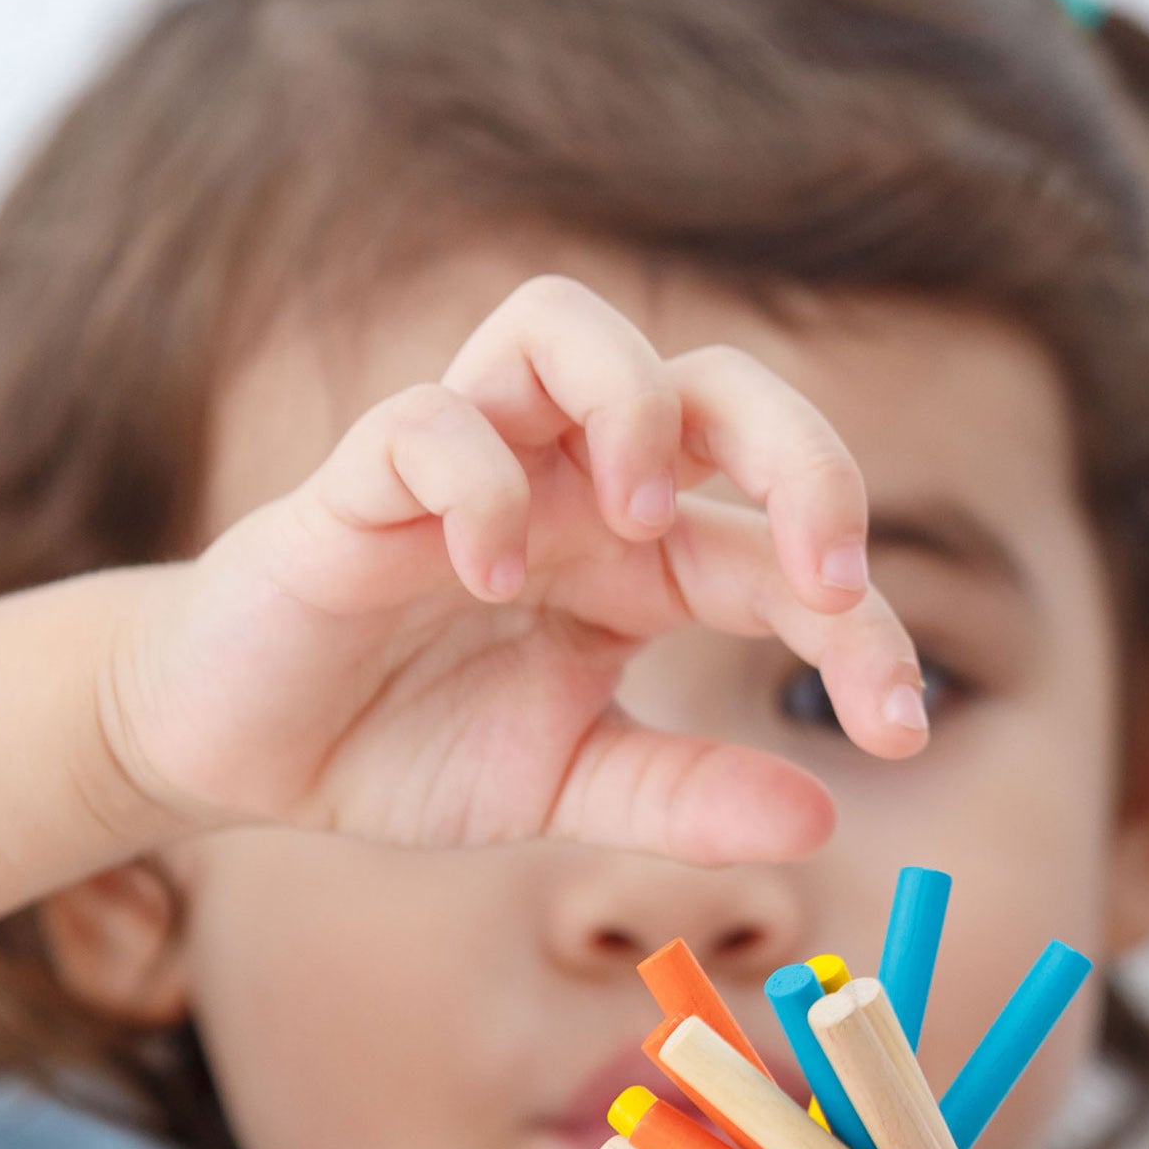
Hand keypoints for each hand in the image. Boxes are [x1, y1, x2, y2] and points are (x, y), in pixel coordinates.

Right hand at [101, 276, 927, 863]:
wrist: (250, 747)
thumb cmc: (410, 742)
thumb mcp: (567, 785)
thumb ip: (682, 796)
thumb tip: (822, 822)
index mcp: (641, 559)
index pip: (786, 548)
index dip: (863, 626)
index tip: (898, 726)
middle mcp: (573, 486)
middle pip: (718, 383)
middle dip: (805, 458)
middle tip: (827, 578)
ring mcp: (472, 466)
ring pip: (567, 326)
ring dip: (634, 408)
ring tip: (644, 525)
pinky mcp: (359, 480)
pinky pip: (427, 422)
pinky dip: (476, 483)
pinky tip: (489, 582)